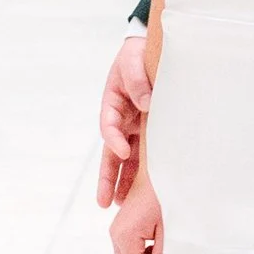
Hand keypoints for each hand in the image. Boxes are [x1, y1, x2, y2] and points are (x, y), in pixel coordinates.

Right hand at [97, 30, 151, 206]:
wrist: (149, 47)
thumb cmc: (137, 54)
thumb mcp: (133, 63)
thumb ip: (138, 82)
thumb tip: (148, 104)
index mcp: (113, 102)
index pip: (109, 125)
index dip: (114, 139)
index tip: (121, 151)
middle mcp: (122, 118)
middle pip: (112, 152)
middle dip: (108, 177)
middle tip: (103, 201)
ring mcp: (134, 126)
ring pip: (126, 158)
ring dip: (123, 180)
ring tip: (120, 206)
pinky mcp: (148, 129)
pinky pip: (144, 152)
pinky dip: (142, 169)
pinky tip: (145, 189)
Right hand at [110, 172, 162, 253]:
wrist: (160, 168)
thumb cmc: (167, 195)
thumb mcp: (169, 228)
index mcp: (124, 235)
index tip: (167, 249)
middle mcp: (114, 234)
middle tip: (164, 245)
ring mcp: (115, 230)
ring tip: (161, 235)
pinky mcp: (120, 226)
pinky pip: (128, 250)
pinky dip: (142, 248)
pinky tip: (155, 232)